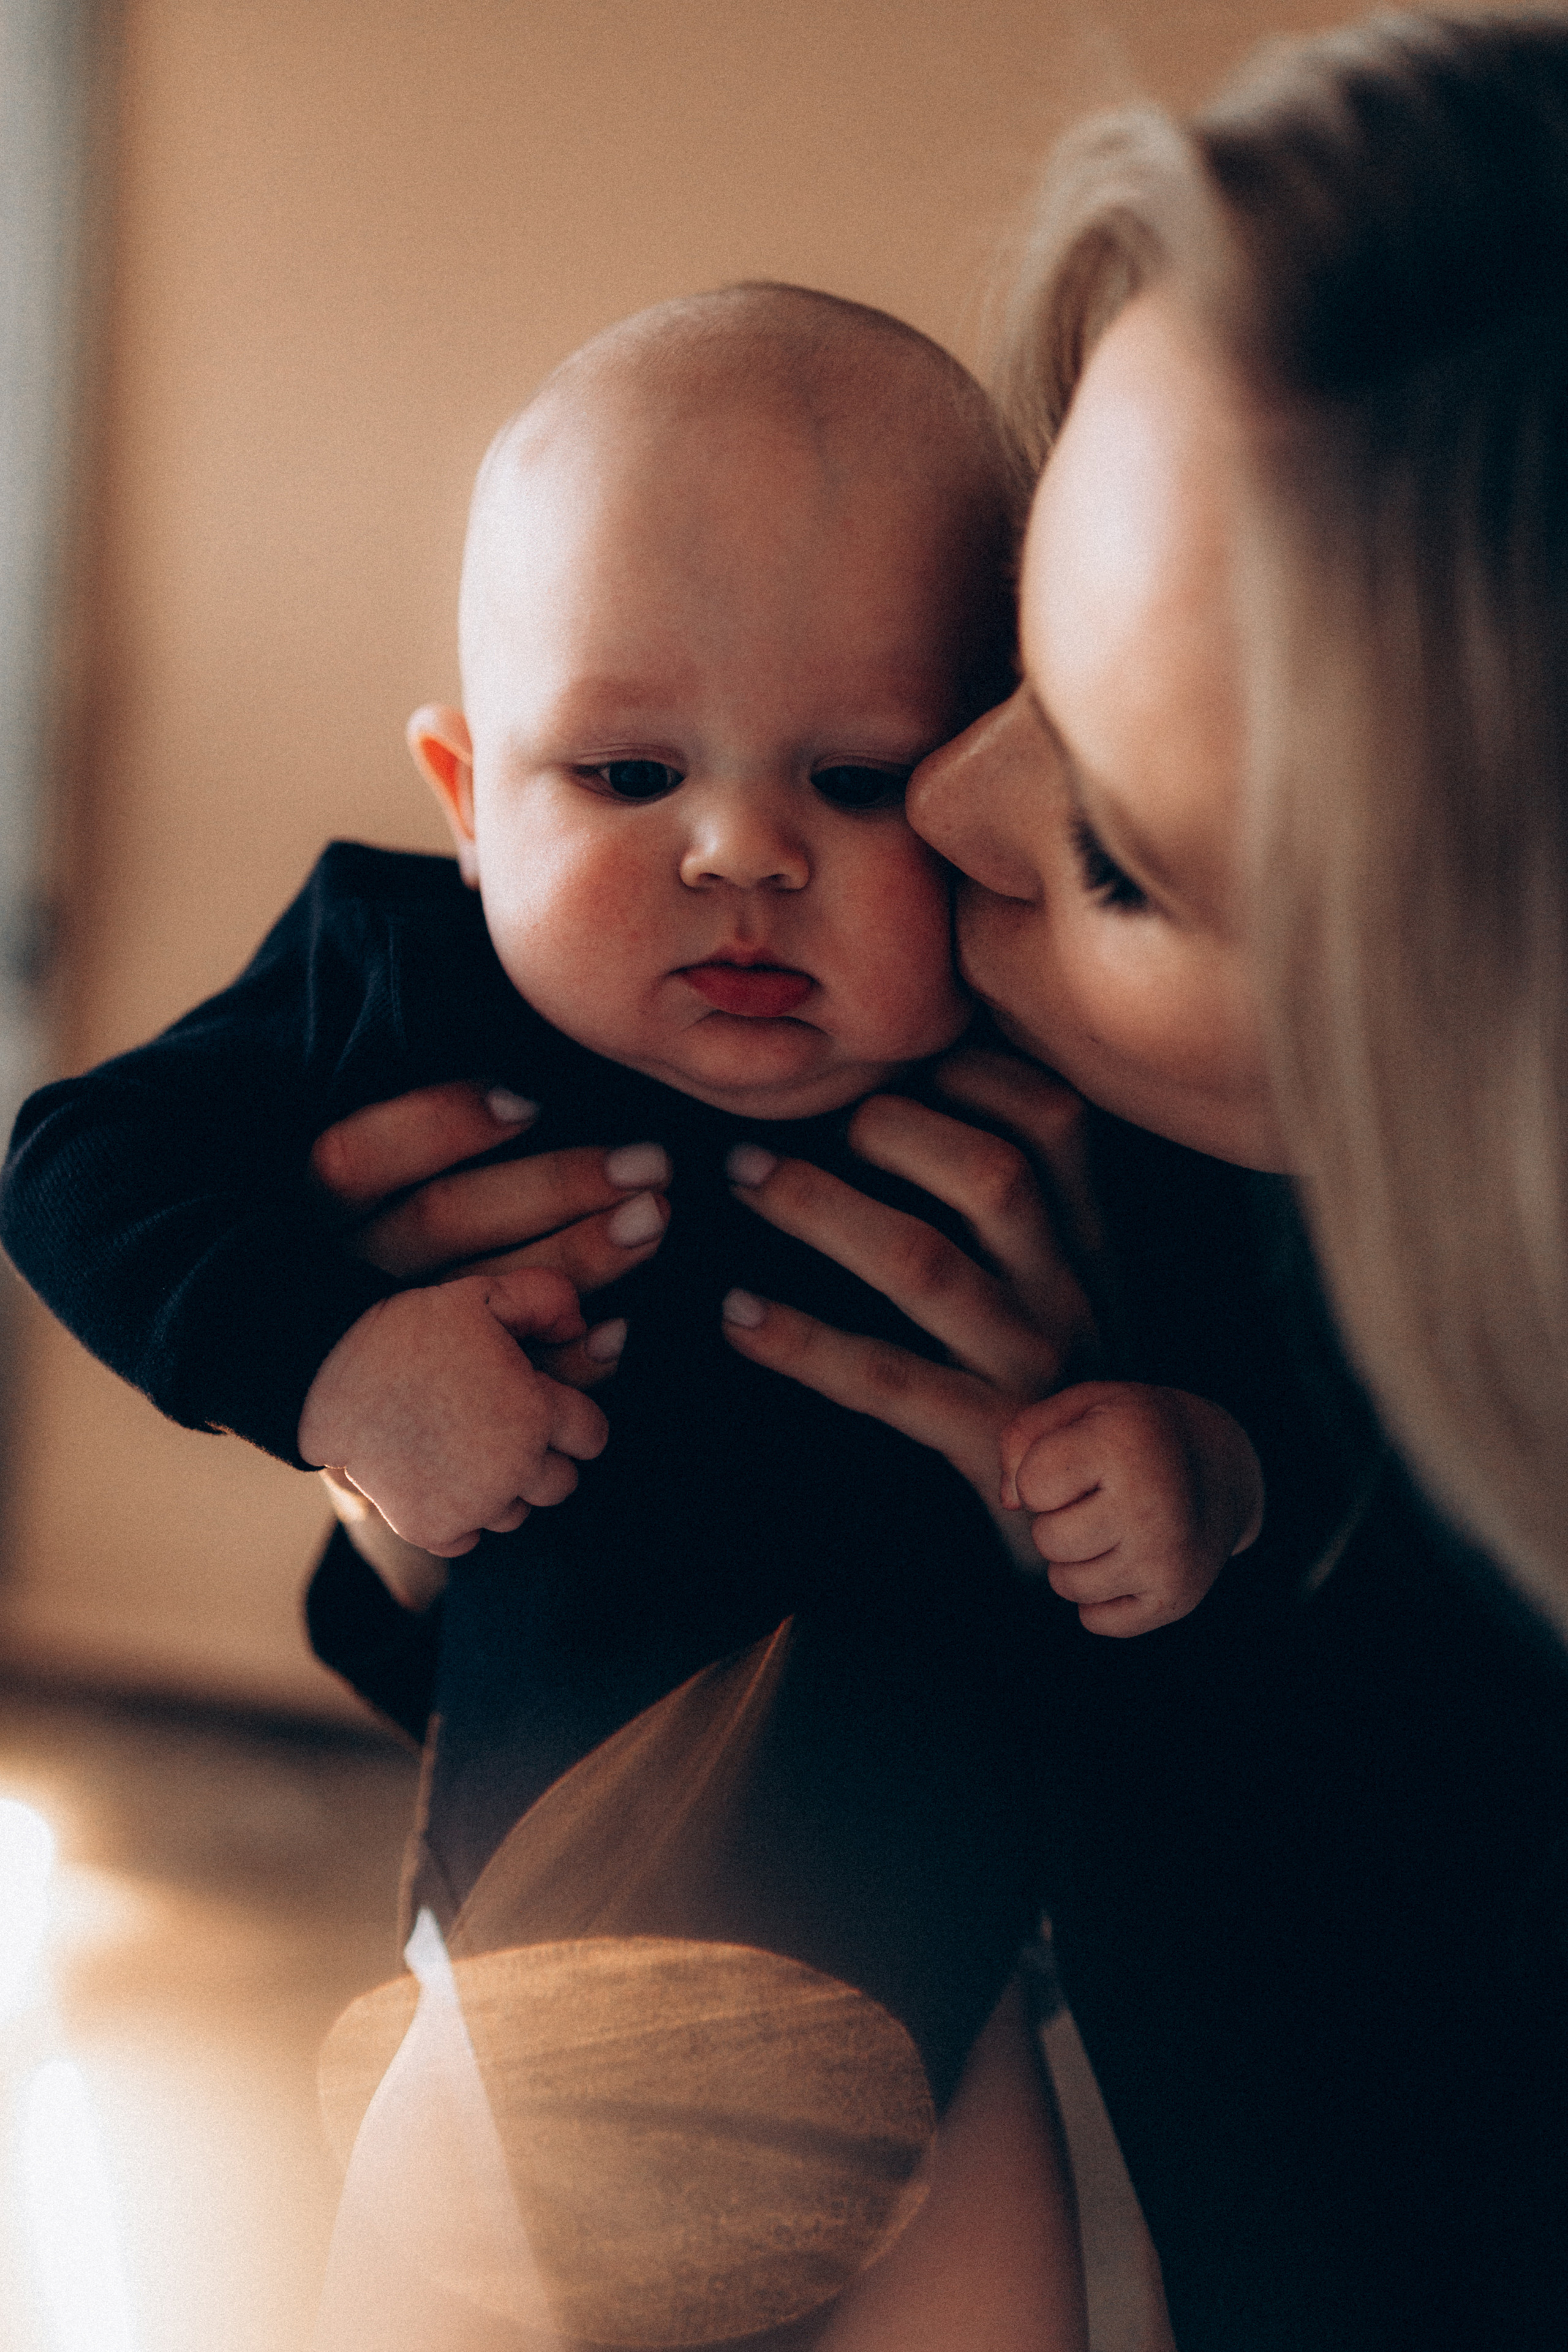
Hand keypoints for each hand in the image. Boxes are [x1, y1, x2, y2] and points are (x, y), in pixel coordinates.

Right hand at [297, 1268, 608, 1556]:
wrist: (329, 1373)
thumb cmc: (410, 1330)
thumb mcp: (484, 1293)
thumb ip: (546, 1300)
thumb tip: (580, 1325)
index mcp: (535, 1414)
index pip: (592, 1436)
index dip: (572, 1417)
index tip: (544, 1404)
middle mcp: (512, 1469)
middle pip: (561, 1483)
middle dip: (542, 1457)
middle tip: (502, 1428)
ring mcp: (472, 1505)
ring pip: (516, 1514)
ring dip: (502, 1489)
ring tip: (465, 1449)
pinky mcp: (431, 1529)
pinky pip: (469, 1540)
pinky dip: (459, 1518)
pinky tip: (439, 1479)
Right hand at [309, 1081, 671, 1388]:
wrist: (358, 1392)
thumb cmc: (394, 1248)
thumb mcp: (384, 1190)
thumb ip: (430, 1149)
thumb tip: (531, 1093)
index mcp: (317, 1215)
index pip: (356, 1158)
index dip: (439, 1124)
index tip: (531, 1103)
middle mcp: (342, 1277)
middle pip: (440, 1220)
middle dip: (554, 1186)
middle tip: (650, 1166)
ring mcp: (387, 1345)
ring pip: (477, 1294)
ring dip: (578, 1258)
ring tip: (653, 1220)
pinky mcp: (433, 1404)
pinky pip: (500, 1383)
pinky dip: (566, 1362)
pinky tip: (621, 1331)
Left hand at [720, 1049, 1098, 1540]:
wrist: (1122, 1533)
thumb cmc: (1056, 1394)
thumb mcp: (1059, 1295)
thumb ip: (1014, 1218)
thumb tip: (899, 1109)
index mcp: (1086, 1247)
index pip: (1057, 1122)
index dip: (974, 1071)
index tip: (890, 1059)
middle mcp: (1069, 1296)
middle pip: (994, 1175)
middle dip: (884, 1130)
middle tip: (789, 1125)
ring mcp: (1034, 1373)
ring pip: (928, 1265)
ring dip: (821, 1210)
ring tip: (743, 1181)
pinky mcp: (991, 1447)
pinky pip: (889, 1381)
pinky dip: (803, 1342)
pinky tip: (738, 1318)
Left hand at [1000, 1383, 1263, 1635]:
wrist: (1223, 1465)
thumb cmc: (1134, 1432)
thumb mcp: (1081, 1406)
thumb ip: (1023, 1438)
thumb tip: (1009, 1503)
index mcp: (1121, 1446)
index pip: (1031, 1488)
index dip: (1040, 1476)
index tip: (1073, 1463)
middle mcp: (1149, 1506)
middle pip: (1048, 1541)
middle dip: (1056, 1519)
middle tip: (1093, 1498)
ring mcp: (1165, 1558)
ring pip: (1066, 1585)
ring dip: (1075, 1559)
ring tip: (1108, 1526)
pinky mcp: (1175, 1599)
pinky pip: (1096, 1620)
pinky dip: (1099, 1596)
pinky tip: (1125, 1557)